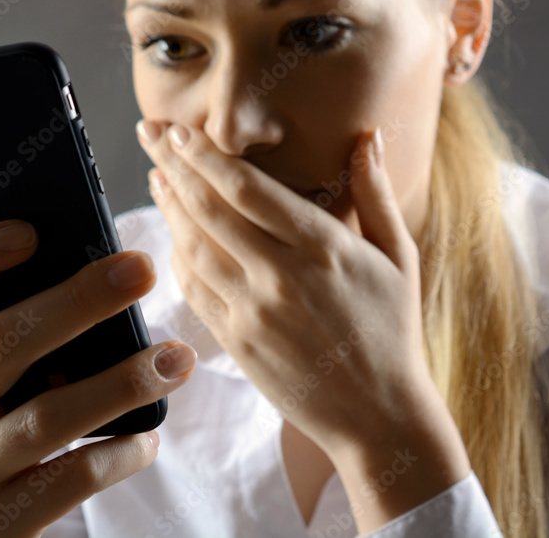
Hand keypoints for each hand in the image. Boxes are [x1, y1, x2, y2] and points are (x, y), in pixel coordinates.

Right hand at [0, 220, 196, 536]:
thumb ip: (0, 348)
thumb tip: (94, 283)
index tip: (30, 229)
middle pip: (2, 340)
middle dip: (78, 300)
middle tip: (142, 268)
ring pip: (47, 414)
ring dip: (123, 380)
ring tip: (177, 358)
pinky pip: (71, 479)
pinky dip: (118, 454)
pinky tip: (148, 440)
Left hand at [136, 120, 429, 454]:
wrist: (379, 417)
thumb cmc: (394, 332)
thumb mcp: (400, 258)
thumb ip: (377, 194)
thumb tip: (369, 137)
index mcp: (322, 247)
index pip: (246, 187)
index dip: (205, 154)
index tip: (180, 131)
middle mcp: (281, 276)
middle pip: (209, 208)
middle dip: (172, 164)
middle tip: (149, 133)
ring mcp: (253, 312)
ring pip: (193, 246)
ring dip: (168, 206)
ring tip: (155, 176)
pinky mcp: (237, 342)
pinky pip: (194, 288)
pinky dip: (176, 256)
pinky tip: (171, 233)